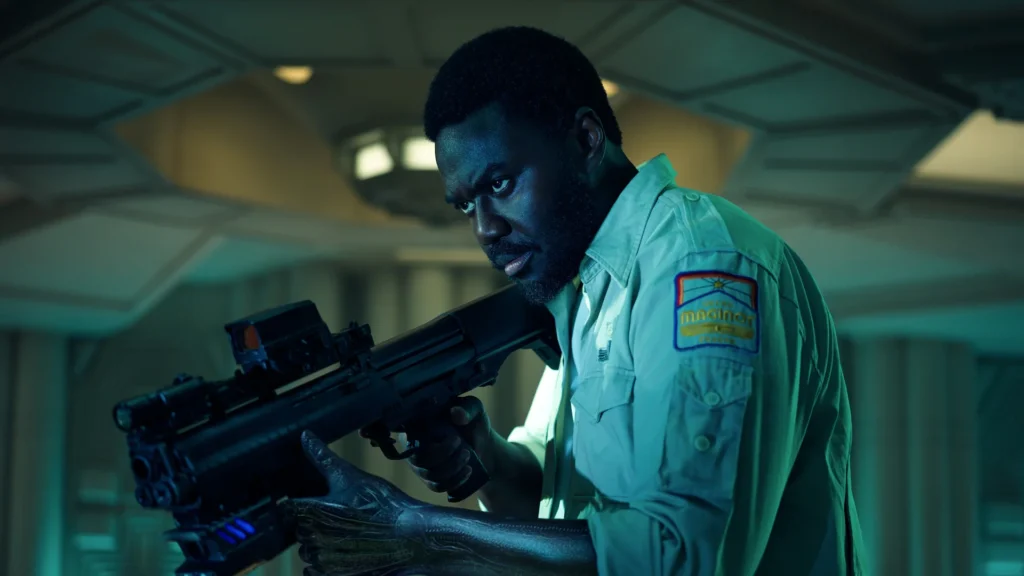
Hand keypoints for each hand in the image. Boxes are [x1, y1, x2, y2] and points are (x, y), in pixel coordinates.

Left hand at [288, 430, 430, 575]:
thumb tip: (305, 436)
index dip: (299, 503)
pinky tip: (346, 550)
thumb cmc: (382, 504)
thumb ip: (322, 457)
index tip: (313, 501)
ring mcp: (320, 560)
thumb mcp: (351, 476)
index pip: (286, 508)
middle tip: (340, 516)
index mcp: (309, 510)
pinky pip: (314, 571)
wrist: (411, 537)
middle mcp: (309, 537)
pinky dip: (325, 563)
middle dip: (314, 523)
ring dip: (320, 544)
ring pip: (308, 550)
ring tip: (347, 534)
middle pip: (298, 529)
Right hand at [402, 396, 497, 494]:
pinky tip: (468, 471)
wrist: (481, 441)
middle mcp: (413, 446)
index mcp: (418, 425)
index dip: (431, 442)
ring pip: (429, 475)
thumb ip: (467, 408)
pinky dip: (454, 481)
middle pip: (419, 459)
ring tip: (468, 457)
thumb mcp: (474, 410)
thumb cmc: (472, 422)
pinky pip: (437, 486)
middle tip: (465, 449)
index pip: (412, 438)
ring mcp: (420, 464)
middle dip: (445, 456)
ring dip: (452, 469)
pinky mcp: (429, 479)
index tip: (456, 439)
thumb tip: (456, 413)